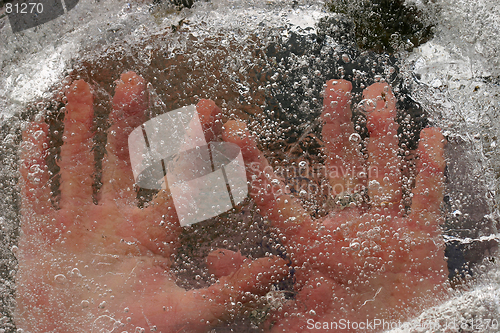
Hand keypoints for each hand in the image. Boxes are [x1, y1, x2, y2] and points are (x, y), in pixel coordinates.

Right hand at [15, 71, 287, 331]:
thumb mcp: (187, 315)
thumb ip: (230, 290)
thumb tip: (277, 268)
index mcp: (153, 234)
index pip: (178, 179)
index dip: (194, 144)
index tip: (210, 107)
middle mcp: (117, 220)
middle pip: (124, 160)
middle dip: (127, 120)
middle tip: (134, 80)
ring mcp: (78, 223)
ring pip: (79, 163)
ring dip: (79, 126)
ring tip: (82, 87)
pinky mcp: (41, 234)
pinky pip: (36, 189)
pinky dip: (34, 161)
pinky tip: (36, 128)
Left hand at [223, 80, 448, 331]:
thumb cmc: (338, 330)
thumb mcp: (289, 314)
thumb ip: (251, 285)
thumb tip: (211, 255)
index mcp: (313, 245)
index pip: (278, 197)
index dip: (255, 163)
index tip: (236, 128)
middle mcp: (349, 228)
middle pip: (342, 167)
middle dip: (338, 126)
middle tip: (335, 85)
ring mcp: (386, 230)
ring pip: (384, 172)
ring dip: (382, 134)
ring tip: (378, 94)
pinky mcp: (422, 242)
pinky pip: (427, 199)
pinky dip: (430, 169)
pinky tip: (429, 135)